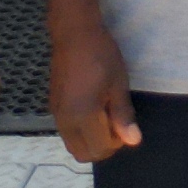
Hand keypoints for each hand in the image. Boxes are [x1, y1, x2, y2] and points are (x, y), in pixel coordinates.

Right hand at [44, 2, 140, 166]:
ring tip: (105, 116)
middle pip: (82, 153)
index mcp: (82, 116)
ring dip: (90, 141)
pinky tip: (93, 109)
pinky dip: (80, 132)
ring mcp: (56, 114)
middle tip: (116, 124)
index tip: (125, 125)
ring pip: (72, 144)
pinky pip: (66, 132)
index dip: (116, 144)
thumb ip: (123, 116)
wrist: (74, 34)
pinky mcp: (53, 107)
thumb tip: (133, 141)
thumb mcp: (118, 84)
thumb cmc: (101, 56)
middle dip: (102, 147)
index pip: (99, 150)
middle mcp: (65, 121)